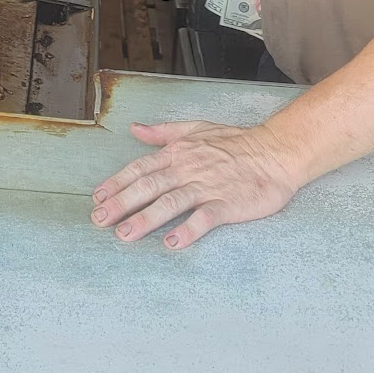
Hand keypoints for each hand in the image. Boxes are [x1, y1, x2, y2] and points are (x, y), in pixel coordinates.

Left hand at [91, 121, 301, 249]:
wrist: (276, 152)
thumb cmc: (236, 142)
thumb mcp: (196, 129)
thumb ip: (163, 132)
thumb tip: (135, 129)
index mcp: (179, 153)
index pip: (141, 168)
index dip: (117, 182)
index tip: (97, 197)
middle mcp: (188, 169)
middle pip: (149, 186)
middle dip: (121, 202)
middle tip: (99, 219)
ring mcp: (208, 186)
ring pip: (171, 202)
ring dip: (146, 218)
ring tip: (125, 234)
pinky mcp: (228, 203)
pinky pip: (205, 218)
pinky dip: (189, 230)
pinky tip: (173, 243)